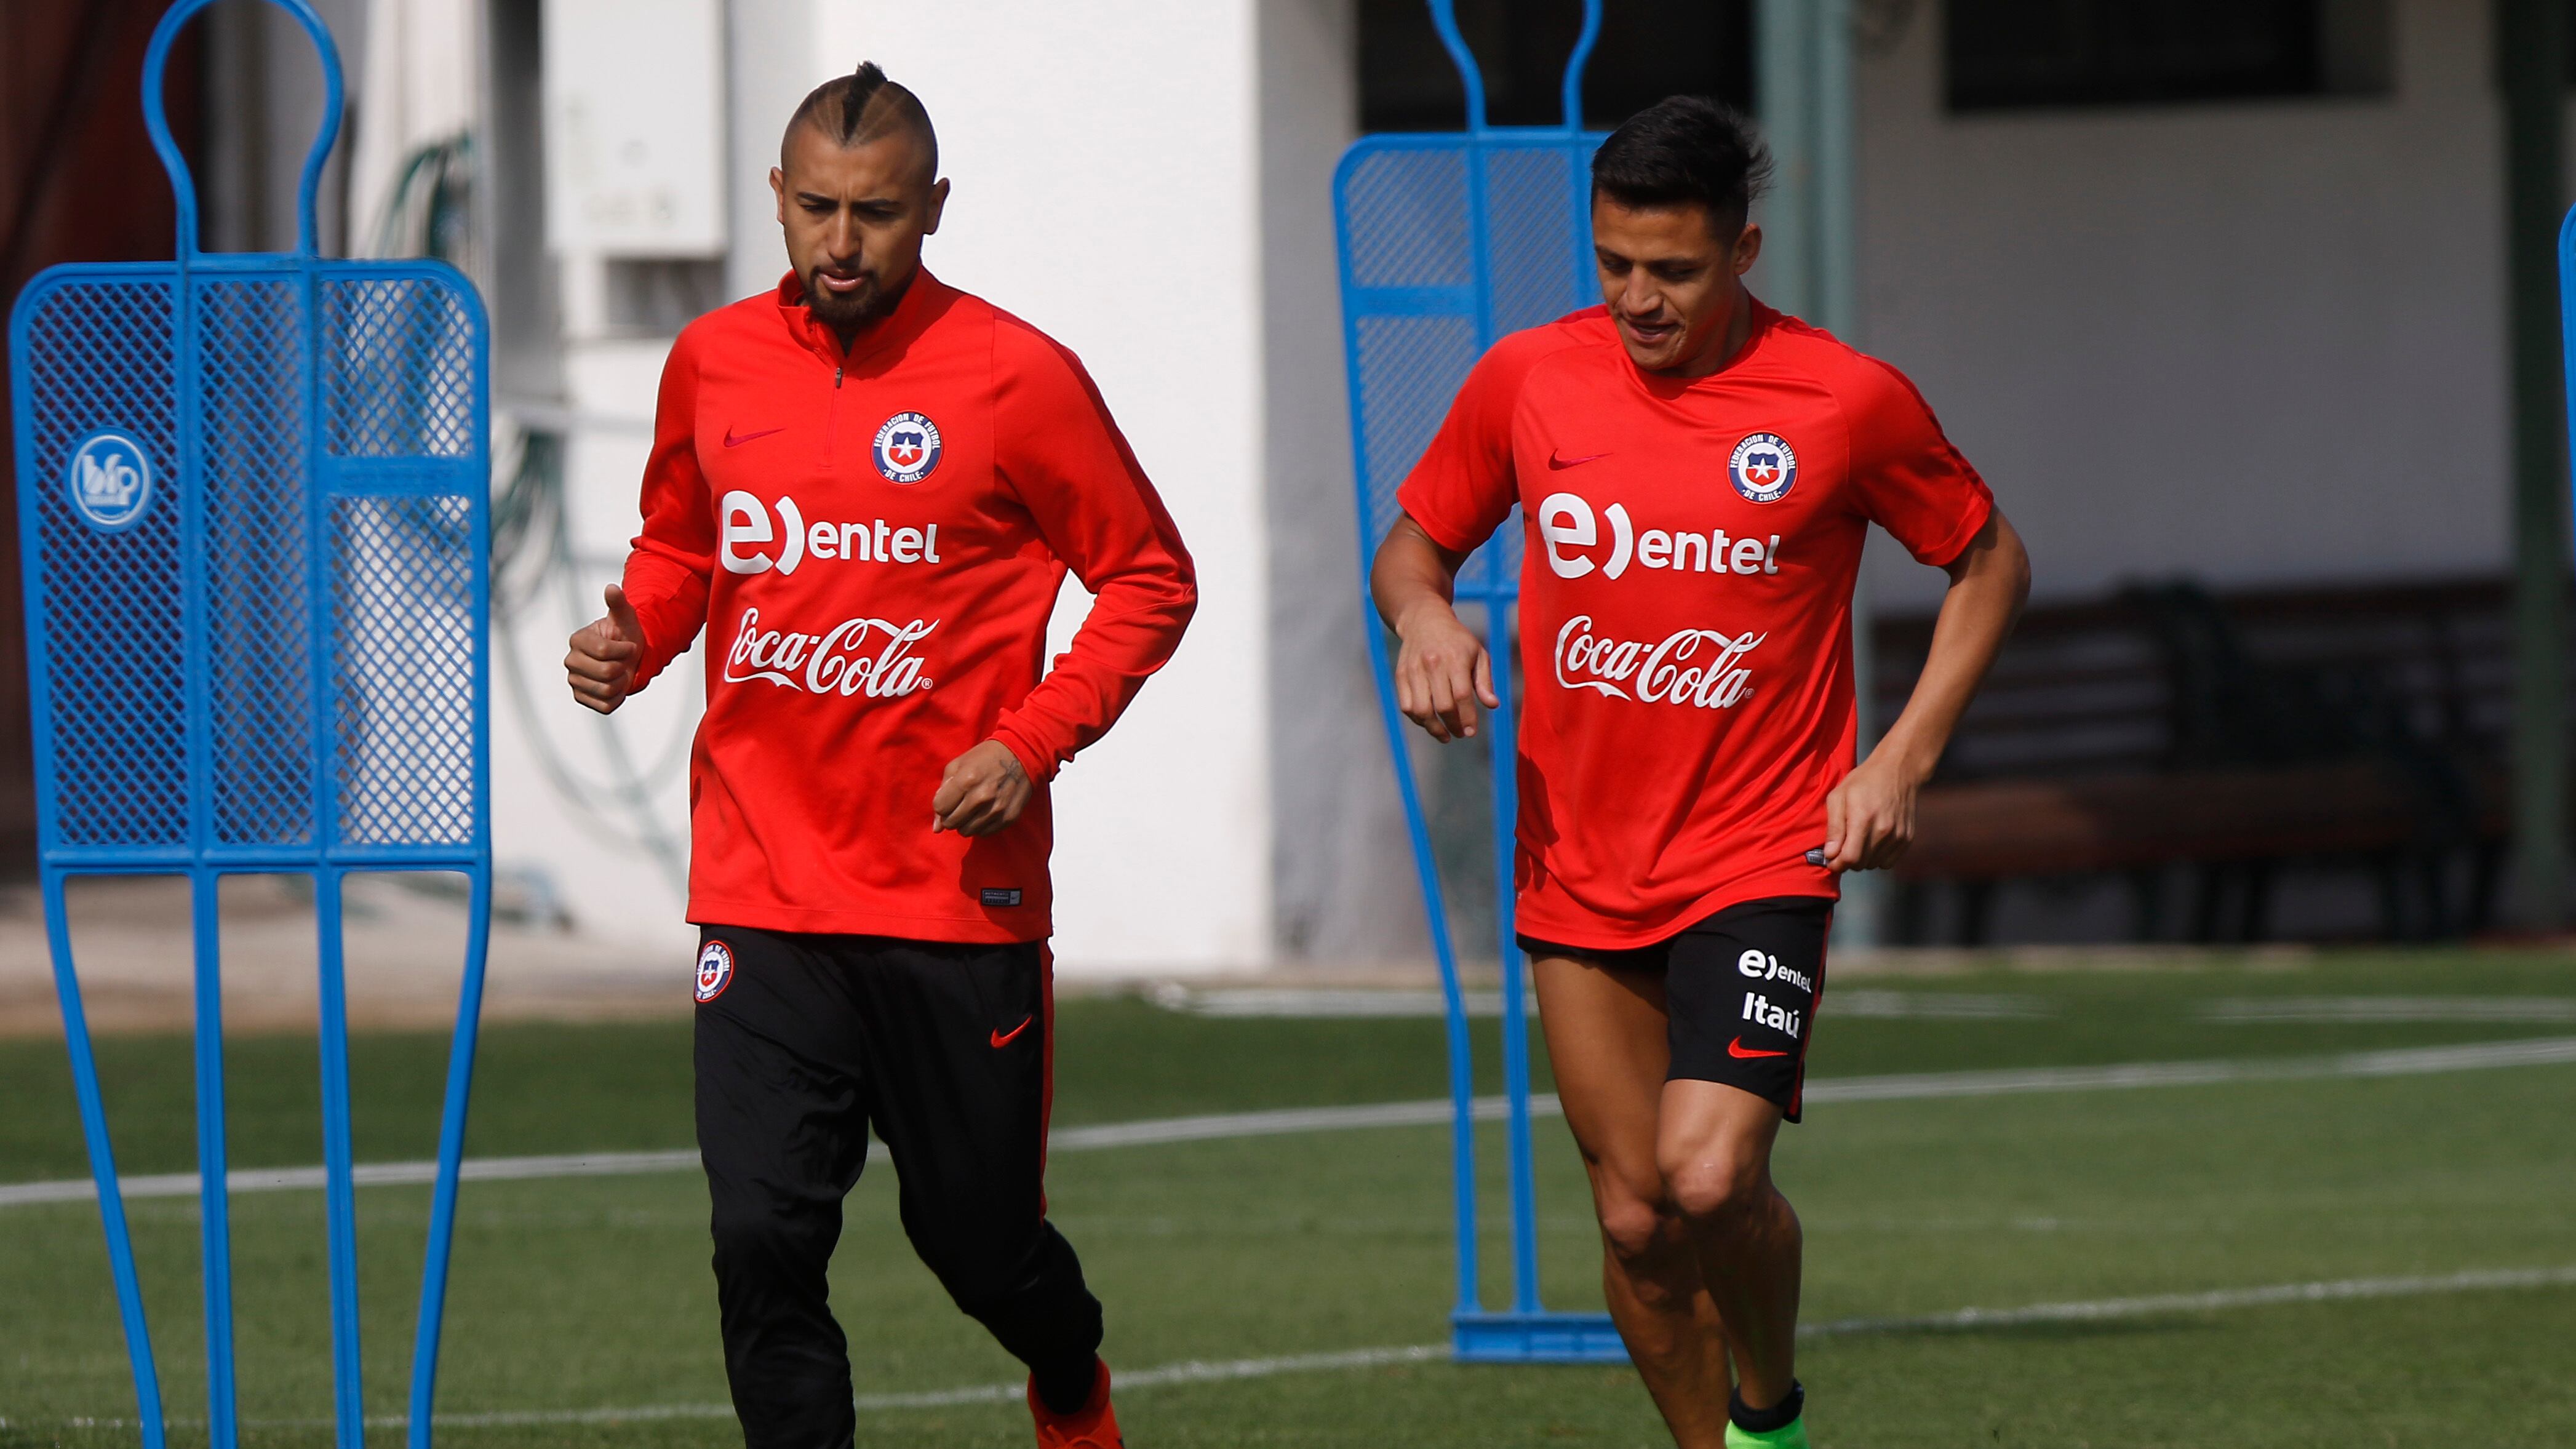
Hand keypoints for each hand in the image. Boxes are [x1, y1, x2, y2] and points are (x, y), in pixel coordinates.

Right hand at [565, 584, 643, 714]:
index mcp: (578, 640)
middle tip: (623, 661)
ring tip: (619, 673)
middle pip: (606, 673)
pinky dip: (617, 698)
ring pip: (607, 690)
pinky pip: (605, 706)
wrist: (628, 657)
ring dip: (622, 683)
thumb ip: (618, 604)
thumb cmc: (625, 635)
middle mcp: (571, 661)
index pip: (604, 651)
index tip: (628, 645)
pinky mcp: (581, 698)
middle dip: (623, 667)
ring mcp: (574, 681)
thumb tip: (611, 588)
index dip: (625, 650)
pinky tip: (616, 686)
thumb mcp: (625, 618)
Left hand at [933, 740, 1032, 836]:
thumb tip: (936, 828)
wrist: (1021, 756)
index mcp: (967, 780)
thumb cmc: (984, 758)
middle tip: (960, 804)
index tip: (950, 798)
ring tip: (973, 808)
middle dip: (951, 815)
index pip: (940, 808)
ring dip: (965, 822)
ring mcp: (996, 810)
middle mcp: (981, 797)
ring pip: (966, 831)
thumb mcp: (958, 765)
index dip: (942, 804)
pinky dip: (981, 825)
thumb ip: (942, 793)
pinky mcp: (1008, 818)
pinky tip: (986, 811)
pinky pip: (984, 833)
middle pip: (951, 823)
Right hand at [1391, 604, 1499, 743]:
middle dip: (1453, 726)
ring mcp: (1414, 670)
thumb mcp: (1478, 654)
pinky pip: (1407, 706)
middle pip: (1442, 706)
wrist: (1424, 620)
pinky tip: (1429, 723)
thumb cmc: (1457, 641)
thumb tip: (1493, 705)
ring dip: (1433, 728)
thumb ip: (1485, 681)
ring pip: (1421, 710)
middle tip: (1460, 734)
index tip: (1471, 732)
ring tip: (1444, 735)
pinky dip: (1417, 719)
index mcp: (1455, 659)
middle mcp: (1432, 664)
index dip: (1467, 718)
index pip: (1462, 696)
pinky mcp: (1401, 675)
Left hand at [1821, 748, 1924, 871]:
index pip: (1850, 858)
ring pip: (1873, 864)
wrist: (1899, 770)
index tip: (1831, 860)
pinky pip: (1888, 862)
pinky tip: (1872, 842)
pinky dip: (1877, 857)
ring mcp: (1898, 836)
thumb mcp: (1839, 796)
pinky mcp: (1907, 838)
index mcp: (1864, 819)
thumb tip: (1830, 854)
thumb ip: (1833, 827)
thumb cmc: (1864, 780)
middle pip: (1861, 864)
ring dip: (1862, 859)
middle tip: (1841, 848)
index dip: (1837, 864)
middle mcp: (1884, 830)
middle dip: (1847, 861)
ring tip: (1857, 841)